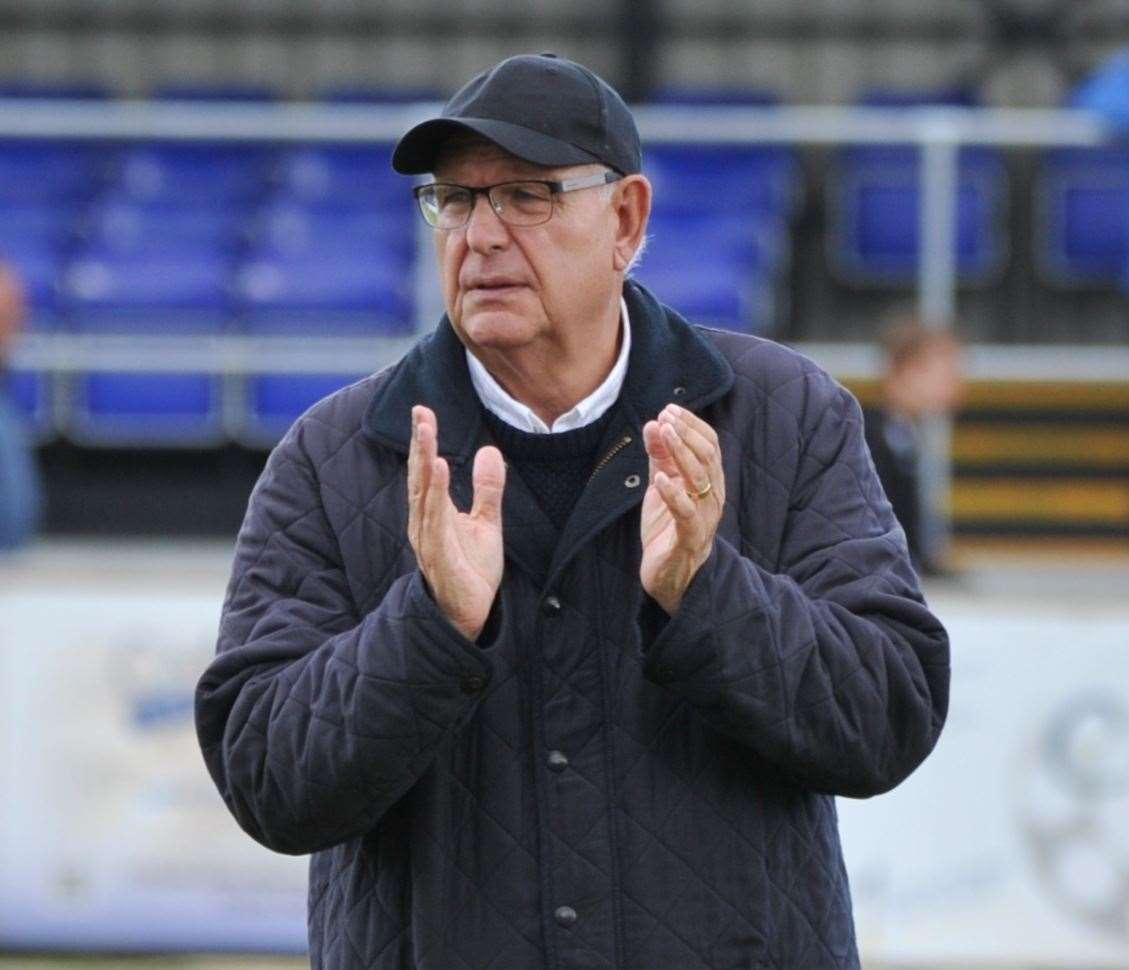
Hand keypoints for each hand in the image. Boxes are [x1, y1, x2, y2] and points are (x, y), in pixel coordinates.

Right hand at [407, 405, 505, 639]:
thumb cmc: (471, 571)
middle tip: (420, 412)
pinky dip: (436, 494)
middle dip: (418, 444)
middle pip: (419, 476)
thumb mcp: (486, 523)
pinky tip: (440, 470)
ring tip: (425, 432)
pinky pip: (436, 521)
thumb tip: (489, 450)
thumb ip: (486, 489)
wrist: (471, 615)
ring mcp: (429, 540)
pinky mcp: (440, 556)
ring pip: (423, 494)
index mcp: (432, 513)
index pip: (425, 470)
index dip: (422, 441)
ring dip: (423, 461)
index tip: (422, 410)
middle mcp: (424, 522)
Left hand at [640, 404, 724, 614]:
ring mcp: (705, 517)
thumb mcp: (662, 485)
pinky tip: (661, 478)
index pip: (710, 445)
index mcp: (709, 481)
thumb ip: (659, 457)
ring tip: (664, 433)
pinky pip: (687, 513)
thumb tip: (653, 424)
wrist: (669, 576)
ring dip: (681, 452)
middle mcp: (713, 496)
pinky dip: (674, 494)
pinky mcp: (691, 538)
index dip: (691, 425)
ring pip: (701, 479)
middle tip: (666, 417)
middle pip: (707, 456)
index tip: (668, 409)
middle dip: (686, 433)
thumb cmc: (668, 527)